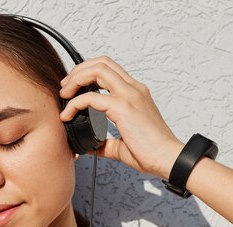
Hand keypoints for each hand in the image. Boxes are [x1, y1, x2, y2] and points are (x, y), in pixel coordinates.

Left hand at [59, 55, 184, 179]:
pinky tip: (68, 115)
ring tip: (64, 95)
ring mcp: (129, 95)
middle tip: (64, 88)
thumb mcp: (122, 145)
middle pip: (101, 62)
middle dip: (78, 71)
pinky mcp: (123, 107)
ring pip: (97, 70)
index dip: (87, 72)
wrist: (168, 158)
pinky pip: (91, 97)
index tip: (73, 87)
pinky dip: (75, 103)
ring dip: (76, 79)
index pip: (109, 68)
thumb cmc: (151, 152)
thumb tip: (90, 147)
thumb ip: (106, 143)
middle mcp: (133, 89)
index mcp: (135, 93)